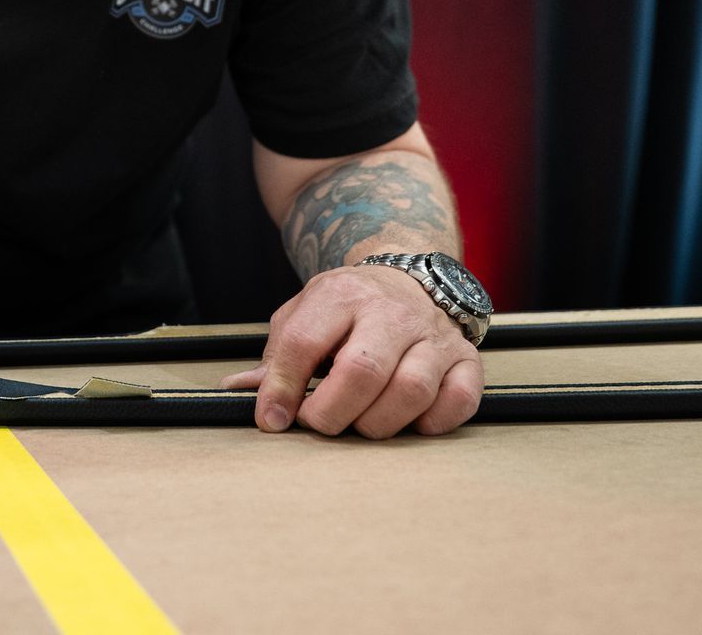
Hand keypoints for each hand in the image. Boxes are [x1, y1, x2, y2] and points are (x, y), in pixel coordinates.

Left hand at [219, 264, 481, 437]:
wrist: (407, 277)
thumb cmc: (348, 309)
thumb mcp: (304, 317)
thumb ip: (276, 357)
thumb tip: (236, 391)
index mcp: (341, 295)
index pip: (303, 343)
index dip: (281, 389)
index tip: (271, 419)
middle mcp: (391, 312)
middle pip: (362, 371)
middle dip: (331, 413)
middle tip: (320, 423)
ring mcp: (433, 335)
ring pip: (411, 390)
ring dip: (378, 423)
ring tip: (361, 423)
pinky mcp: (465, 358)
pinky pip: (460, 400)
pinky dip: (432, 422)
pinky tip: (408, 421)